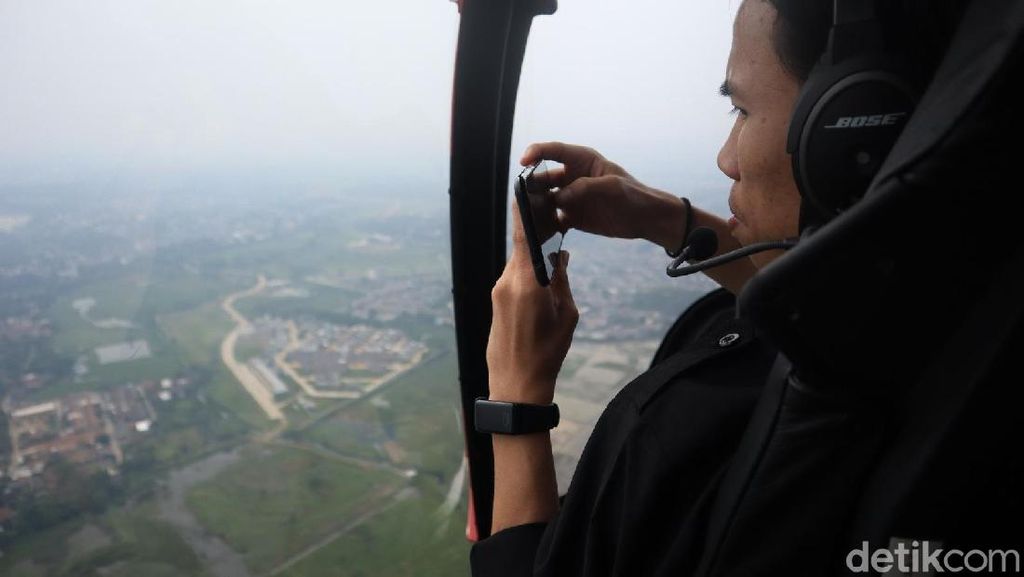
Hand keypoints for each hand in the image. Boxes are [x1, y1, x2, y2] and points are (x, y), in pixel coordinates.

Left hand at [486, 203, 577, 404]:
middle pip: (521, 248)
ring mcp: (498, 293)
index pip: (523, 237)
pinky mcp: (495, 303)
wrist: (516, 385)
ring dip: (532, 259)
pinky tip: (540, 281)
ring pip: (518, 264)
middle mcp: (507, 283)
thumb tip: (560, 255)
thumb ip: (562, 280)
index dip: (524, 211)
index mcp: (527, 283)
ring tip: (553, 256)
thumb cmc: (546, 353)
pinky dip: (526, 274)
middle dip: (536, 235)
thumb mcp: (566, 315)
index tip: (524, 188)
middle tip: (554, 220)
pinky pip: (512, 279)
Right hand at [521, 142, 685, 247]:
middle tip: (521, 197)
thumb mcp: (612, 187)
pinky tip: (539, 231)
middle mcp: (572, 177)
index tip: (523, 162)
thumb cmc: (634, 195)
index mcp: (582, 160)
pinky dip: (544, 224)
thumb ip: (585, 188)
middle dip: (530, 185)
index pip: (553, 150)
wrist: (646, 219)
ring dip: (535, 206)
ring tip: (527, 216)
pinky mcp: (572, 217)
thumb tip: (559, 198)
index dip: (536, 152)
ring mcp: (571, 197)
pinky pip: (552, 219)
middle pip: (543, 177)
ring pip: (544, 199)